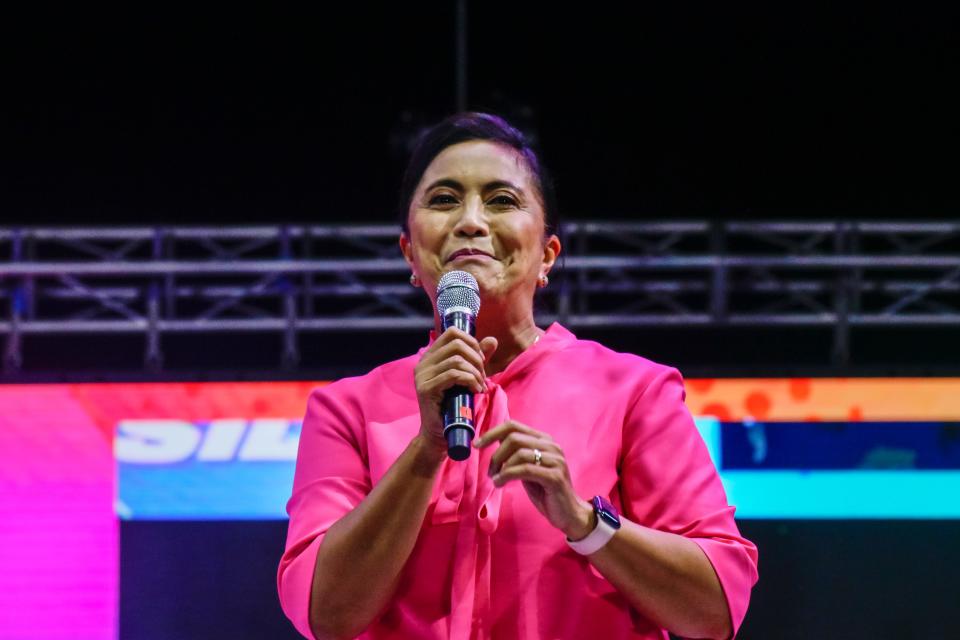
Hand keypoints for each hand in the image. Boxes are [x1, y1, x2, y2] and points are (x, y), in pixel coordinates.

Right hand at [413, 327, 497, 455]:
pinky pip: (454, 374)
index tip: (480, 359)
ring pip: (457, 360)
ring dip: (475, 372)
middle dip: (476, 358)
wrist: (440, 433)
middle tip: (482, 376)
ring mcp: (422, 375)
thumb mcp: (469, 377)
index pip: (452, 332)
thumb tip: (492, 340)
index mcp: (431, 356)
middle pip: (457, 343)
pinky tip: (475, 390)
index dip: (472, 341)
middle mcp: (423, 362)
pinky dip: (470, 380)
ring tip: (480, 386)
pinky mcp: (426, 388)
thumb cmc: (454, 405)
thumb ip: (478, 358)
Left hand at [475, 421, 593, 539]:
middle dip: (496, 455)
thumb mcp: (527, 469)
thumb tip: (494, 442)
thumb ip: (515, 455)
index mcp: (544, 440)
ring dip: (500, 467)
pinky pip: (524, 469)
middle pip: (513, 437)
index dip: (492, 433)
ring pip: (518, 453)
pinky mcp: (554, 476)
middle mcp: (551, 445)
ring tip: (496, 480)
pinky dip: (507, 475)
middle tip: (490, 472)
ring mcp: (555, 460)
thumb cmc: (545, 491)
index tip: (477, 444)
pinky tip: (501, 483)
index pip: (513, 426)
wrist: (568, 514)